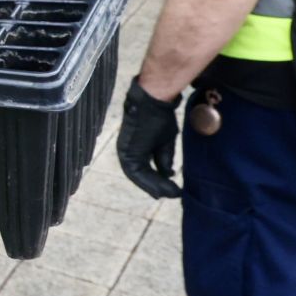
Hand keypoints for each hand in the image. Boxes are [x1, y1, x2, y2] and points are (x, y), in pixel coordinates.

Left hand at [117, 77, 182, 198]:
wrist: (154, 101)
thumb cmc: (160, 117)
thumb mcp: (165, 142)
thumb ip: (163, 159)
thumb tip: (168, 174)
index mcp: (135, 148)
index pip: (143, 170)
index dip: (155, 181)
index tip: (169, 190)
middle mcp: (127, 151)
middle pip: (140, 176)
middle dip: (155, 187)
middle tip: (170, 195)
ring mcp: (125, 151)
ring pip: (138, 176)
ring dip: (154, 186)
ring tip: (170, 193)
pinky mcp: (126, 151)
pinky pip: (137, 172)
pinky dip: (150, 182)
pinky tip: (163, 188)